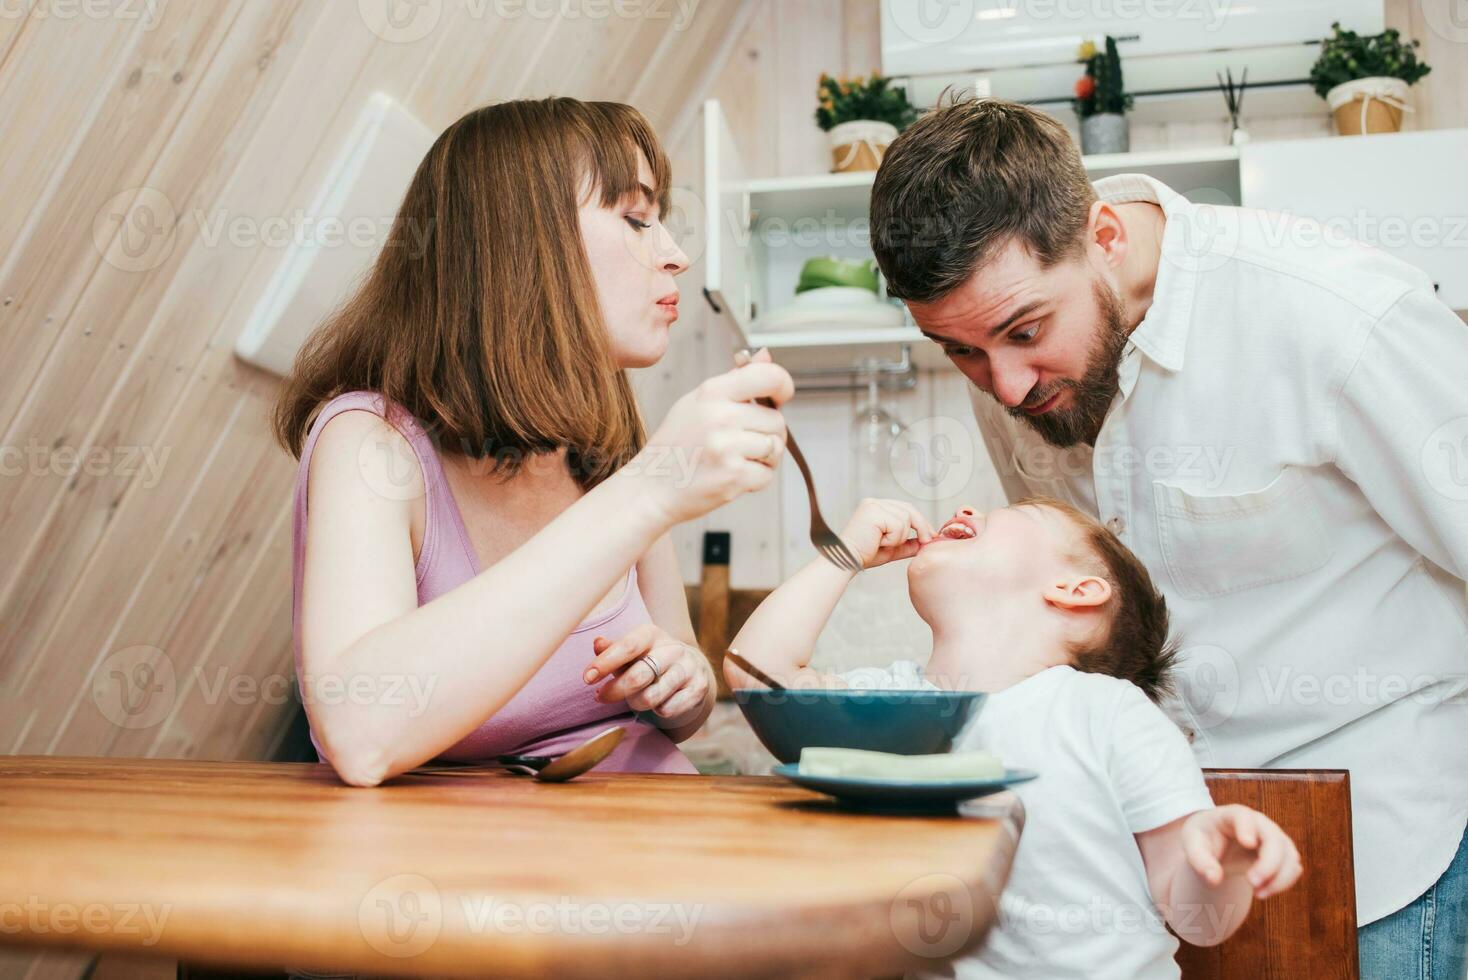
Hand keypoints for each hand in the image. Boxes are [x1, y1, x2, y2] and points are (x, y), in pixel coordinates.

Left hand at [583, 623, 713, 726]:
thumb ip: (612, 649)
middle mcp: (673, 649)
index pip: (628, 646)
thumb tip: (597, 643)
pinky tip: (657, 703)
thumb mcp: (631, 650)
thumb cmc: (650, 658)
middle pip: (638, 676)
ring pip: (652, 697)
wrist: (690, 667)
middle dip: (615, 691)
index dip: (605, 662)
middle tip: (600, 697)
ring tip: (632, 699)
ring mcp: (688, 668)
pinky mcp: (698, 688)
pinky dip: (656, 711)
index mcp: (653, 634)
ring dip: (635, 703)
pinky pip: (668, 709)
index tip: (587, 678)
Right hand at [631, 349, 793, 526]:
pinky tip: (731, 476)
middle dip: (768, 434)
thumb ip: (735, 380)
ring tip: (736, 460)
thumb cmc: (677, 445)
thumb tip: (765, 355)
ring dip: (764, 458)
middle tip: (743, 443)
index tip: (780, 398)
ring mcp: (727, 446)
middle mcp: (720, 416)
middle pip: (776, 420)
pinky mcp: (733, 475)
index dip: (783, 386)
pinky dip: (755, 479)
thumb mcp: (697, 402)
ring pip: (775, 448)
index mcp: (712, 391)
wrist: (651, 488)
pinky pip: (767, 475)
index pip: (768, 376)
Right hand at [839, 497, 935, 568]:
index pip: (905, 508)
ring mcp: (874, 506)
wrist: (846, 561)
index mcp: (877, 507)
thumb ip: (908, 543)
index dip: (921, 521)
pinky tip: (879, 542)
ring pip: (905, 519)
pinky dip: (893, 539)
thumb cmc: (864, 555)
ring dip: (900, 537)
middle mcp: (874, 503)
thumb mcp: (892, 548)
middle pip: (909, 509)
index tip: (930, 535)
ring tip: (883, 544)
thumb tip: (926, 542)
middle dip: (922, 526)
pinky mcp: (874, 512)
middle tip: (927, 541)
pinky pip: (898, 525)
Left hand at [1182, 805, 1301, 898]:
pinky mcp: (1283, 853)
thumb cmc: (1204, 840)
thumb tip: (1214, 879)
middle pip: (1273, 839)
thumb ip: (1200, 862)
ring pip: (1289, 856)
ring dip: (1278, 878)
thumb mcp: (1193, 846)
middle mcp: (1259, 823)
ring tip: (1258, 894)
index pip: (1243, 816)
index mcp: (1233, 815)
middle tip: (1252, 883)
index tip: (1247, 843)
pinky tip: (1263, 892)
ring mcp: (1274, 837)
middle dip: (1268, 864)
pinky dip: (1282, 883)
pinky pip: (1293, 868)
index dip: (1247, 828)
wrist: (1218, 843)